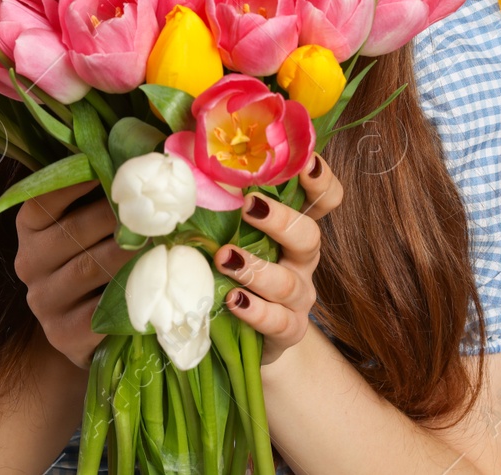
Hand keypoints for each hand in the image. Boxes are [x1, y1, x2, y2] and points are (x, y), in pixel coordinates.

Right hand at [14, 179, 137, 368]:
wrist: (88, 333)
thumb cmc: (96, 263)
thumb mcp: (88, 230)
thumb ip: (99, 199)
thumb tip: (134, 160)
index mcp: (30, 230)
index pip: (42, 201)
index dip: (73, 183)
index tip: (108, 166)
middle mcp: (29, 264)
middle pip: (73, 231)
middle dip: (117, 215)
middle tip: (153, 204)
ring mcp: (43, 301)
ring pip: (88, 268)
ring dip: (128, 251)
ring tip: (161, 236)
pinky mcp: (63, 334)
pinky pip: (98, 311)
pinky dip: (128, 293)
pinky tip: (153, 281)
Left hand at [214, 151, 342, 364]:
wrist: (246, 338)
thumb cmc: (233, 272)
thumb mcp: (230, 235)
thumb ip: (218, 204)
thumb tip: (176, 162)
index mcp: (293, 230)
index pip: (325, 200)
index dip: (321, 181)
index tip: (306, 163)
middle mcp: (302, 260)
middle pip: (309, 236)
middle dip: (281, 220)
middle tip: (250, 207)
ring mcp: (299, 297)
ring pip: (288, 282)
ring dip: (255, 269)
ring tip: (225, 258)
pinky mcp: (289, 330)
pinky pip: (278, 321)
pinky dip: (256, 310)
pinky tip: (233, 301)